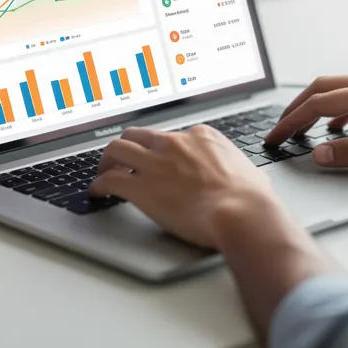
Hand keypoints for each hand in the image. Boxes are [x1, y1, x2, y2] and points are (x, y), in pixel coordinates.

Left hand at [89, 125, 279, 247]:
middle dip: (128, 145)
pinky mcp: (141, 187)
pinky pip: (109, 180)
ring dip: (107, 160)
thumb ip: (237, 169)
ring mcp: (155, 163)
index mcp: (201, 137)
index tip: (159, 158)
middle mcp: (174, 143)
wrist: (241, 212)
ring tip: (104, 171)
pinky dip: (99, 185)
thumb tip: (244, 177)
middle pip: (139, 134)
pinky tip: (97, 192)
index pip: (171, 136)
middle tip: (122, 159)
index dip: (161, 149)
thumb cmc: (250, 198)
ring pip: (117, 148)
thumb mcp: (249, 171)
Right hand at [265, 75, 347, 168]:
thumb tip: (320, 153)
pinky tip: (338, 126)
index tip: (276, 136)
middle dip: (296, 109)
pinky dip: (337, 108)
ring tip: (300, 127)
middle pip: (323, 88)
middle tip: (279, 129)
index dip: (292, 121)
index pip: (319, 103)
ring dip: (315, 106)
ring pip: (338, 89)